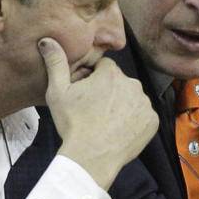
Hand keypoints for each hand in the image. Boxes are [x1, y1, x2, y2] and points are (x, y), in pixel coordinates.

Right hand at [40, 37, 157, 189]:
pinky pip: (143, 116)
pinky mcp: (152, 121)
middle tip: (95, 111)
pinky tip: (120, 130)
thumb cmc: (73, 124)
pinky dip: (134, 121)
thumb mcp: (58, 92)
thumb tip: (47, 40)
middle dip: (109, 91)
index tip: (85, 94)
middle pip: (119, 82)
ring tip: (107, 122)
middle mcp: (132, 84)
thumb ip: (55, 63)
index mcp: (111, 73)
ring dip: (123, 105)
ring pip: (132, 98)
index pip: (103, 67)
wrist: (91, 158)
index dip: (92, 79)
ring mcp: (144, 104)